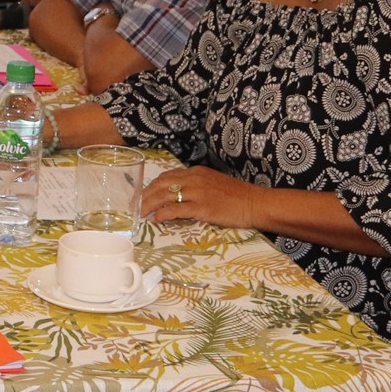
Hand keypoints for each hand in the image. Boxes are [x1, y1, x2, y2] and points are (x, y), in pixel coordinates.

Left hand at [139, 166, 262, 229]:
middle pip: (160, 185)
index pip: (166, 176)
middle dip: (145, 195)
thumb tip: (178, 196)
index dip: (151, 186)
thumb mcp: (213, 183)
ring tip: (141, 214)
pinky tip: (157, 219)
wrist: (255, 203)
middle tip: (135, 206)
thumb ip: (195, 185)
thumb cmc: (237, 196)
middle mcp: (194, 179)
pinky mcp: (202, 208)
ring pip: (165, 196)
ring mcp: (198, 193)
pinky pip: (176, 210)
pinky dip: (163, 214)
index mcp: (195, 172)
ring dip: (149, 205)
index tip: (142, 195)